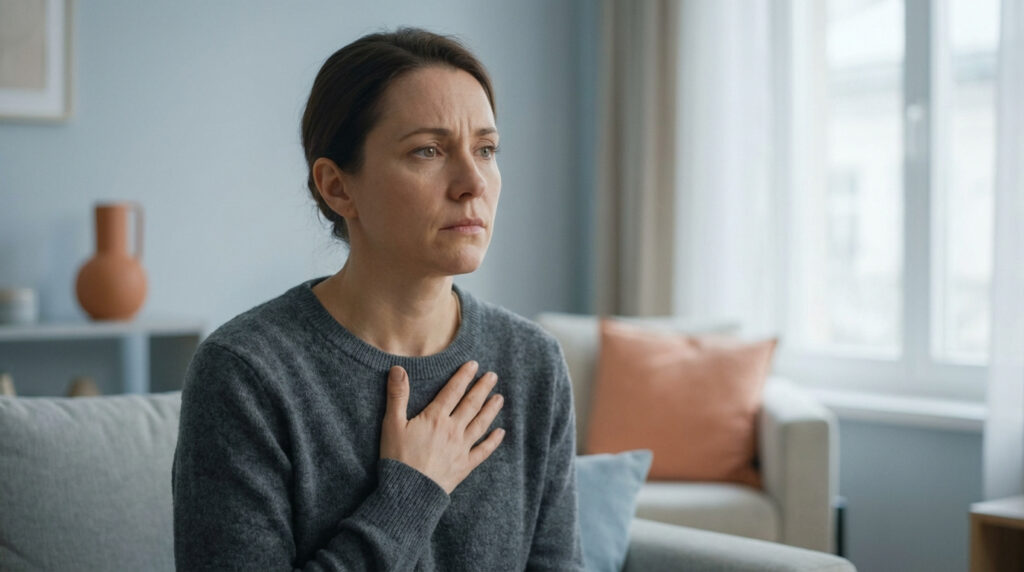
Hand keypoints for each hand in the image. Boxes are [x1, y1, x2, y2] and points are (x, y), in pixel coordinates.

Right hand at [379, 361, 504, 493]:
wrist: (408, 492)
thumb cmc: (397, 458)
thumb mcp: (392, 424)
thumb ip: (397, 395)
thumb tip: (398, 368)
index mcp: (435, 418)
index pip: (453, 391)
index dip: (463, 377)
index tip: (474, 365)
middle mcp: (452, 430)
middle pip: (471, 405)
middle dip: (482, 388)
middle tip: (493, 376)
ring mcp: (461, 448)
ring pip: (480, 424)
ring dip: (491, 410)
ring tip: (500, 398)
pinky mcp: (464, 466)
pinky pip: (483, 451)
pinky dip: (493, 441)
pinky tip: (500, 433)